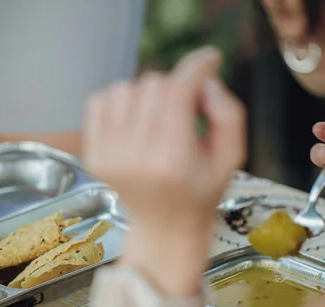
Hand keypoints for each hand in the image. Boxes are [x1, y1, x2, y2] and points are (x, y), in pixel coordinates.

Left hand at [83, 47, 245, 294]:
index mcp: (172, 160)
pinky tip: (135, 119)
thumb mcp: (231, 157)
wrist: (164, 228)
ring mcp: (109, 157)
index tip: (209, 60)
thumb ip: (228, 114)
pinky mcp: (93, 155)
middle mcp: (135, 157)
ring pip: (124, 88)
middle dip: (175, 86)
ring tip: (160, 115)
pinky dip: (119, 101)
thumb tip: (204, 83)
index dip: (195, 68)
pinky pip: (99, 102)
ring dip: (146, 93)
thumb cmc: (201, 192)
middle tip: (186, 106)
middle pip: (152, 85)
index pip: (176, 92)